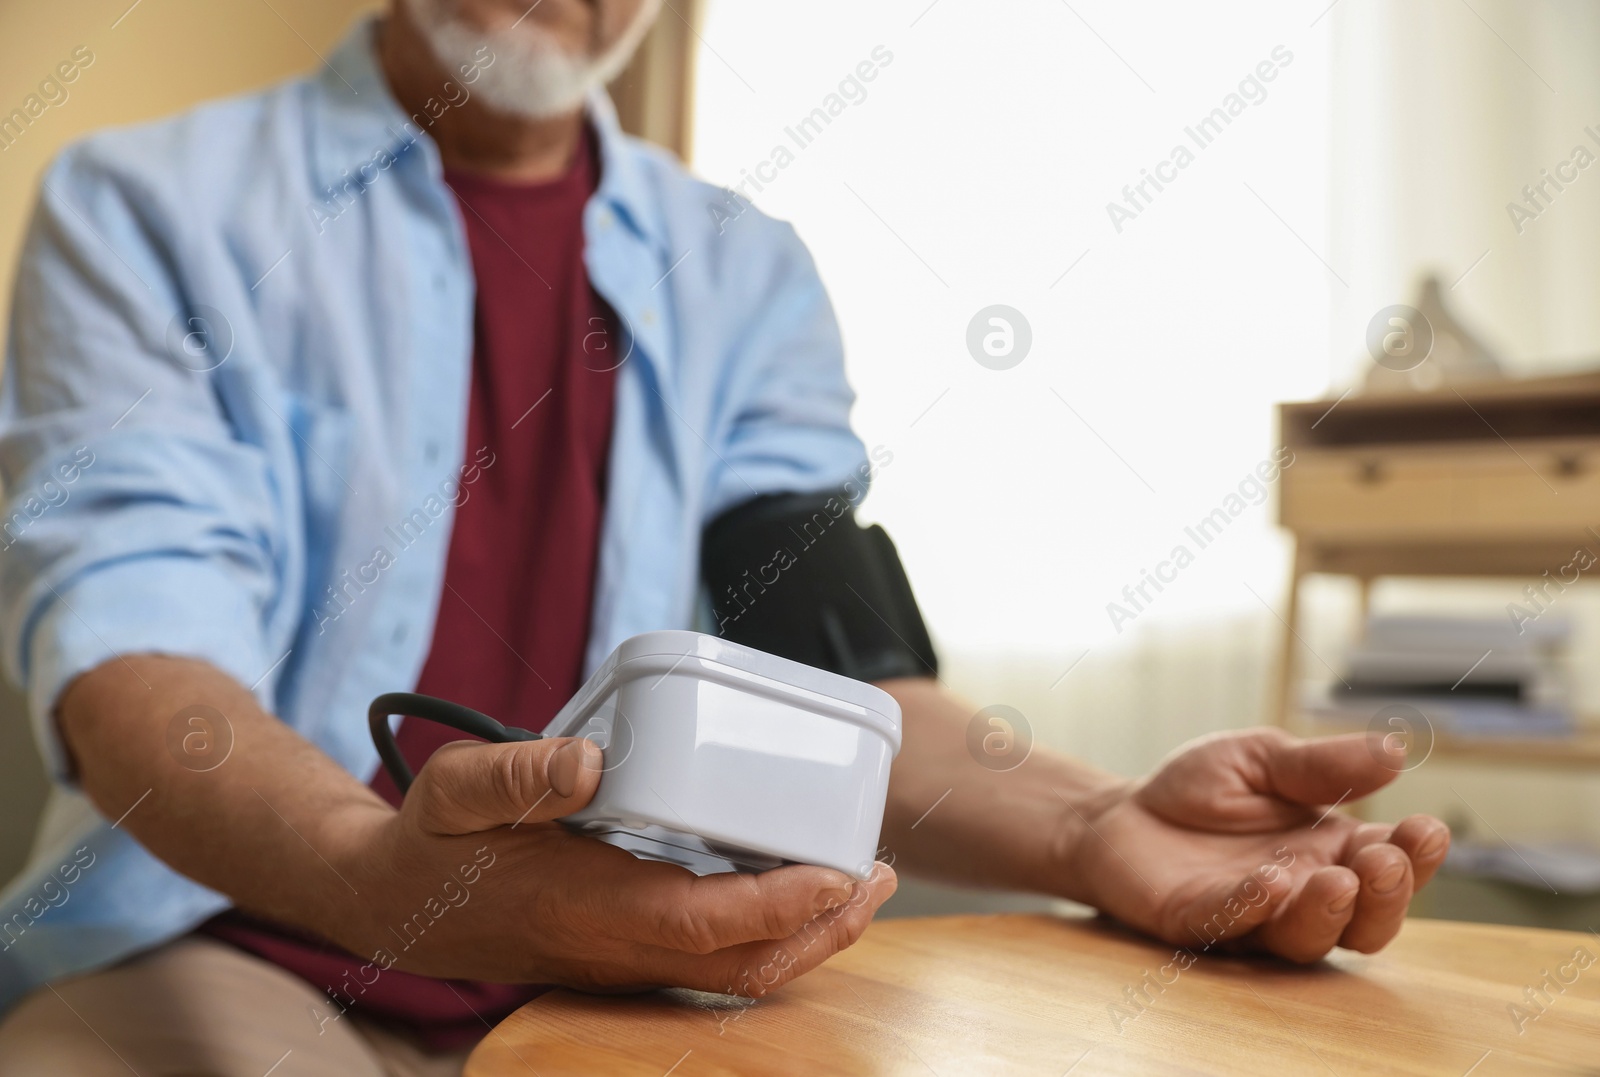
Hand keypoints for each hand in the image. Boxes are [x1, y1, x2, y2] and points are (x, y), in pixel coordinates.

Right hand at [332, 737, 896, 993]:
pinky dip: (772, 930)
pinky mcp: (630, 950)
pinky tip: (796, 886)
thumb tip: (591, 760)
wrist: (396, 905)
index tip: (836, 869)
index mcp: (582, 907)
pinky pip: (717, 957)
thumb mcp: (455, 792)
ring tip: (861, 884)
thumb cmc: (433, 844)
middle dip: (821, 929)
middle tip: (879, 874)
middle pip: (742, 963)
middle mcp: (616, 945)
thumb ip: (518, 774)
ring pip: (736, 970)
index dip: (776, 902)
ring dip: (807, 936)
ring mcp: (626, 957)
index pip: (699, 921)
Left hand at [1064, 727, 1448, 961]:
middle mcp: (1304, 892)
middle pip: (1366, 919)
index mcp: (1331, 849)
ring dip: (1328, 913)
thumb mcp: (1261, 758)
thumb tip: (1396, 750)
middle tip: (1383, 861)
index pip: (1392, 863)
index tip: (1428, 829)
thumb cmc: (1200, 789)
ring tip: (1336, 880)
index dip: (1418, 855)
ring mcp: (1255, 916)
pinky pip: (1233, 925)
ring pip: (1308, 938)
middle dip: (1387, 896)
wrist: (1122, 813)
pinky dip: (1253, 908)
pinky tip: (1268, 882)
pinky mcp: (1200, 924)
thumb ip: (1322, 765)